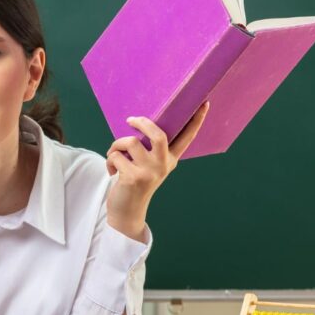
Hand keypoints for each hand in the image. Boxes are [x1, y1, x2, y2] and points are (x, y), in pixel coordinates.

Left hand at [104, 102, 209, 240]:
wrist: (126, 211)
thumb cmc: (135, 182)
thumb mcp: (148, 166)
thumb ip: (150, 149)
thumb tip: (138, 124)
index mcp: (170, 160)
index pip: (186, 138)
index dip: (196, 121)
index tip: (204, 104)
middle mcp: (163, 165)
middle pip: (159, 134)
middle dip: (143, 122)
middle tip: (131, 120)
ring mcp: (149, 172)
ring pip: (131, 142)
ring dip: (116, 145)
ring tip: (114, 155)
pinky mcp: (133, 177)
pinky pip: (116, 155)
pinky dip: (109, 160)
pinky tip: (112, 171)